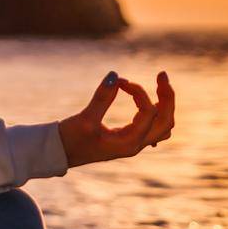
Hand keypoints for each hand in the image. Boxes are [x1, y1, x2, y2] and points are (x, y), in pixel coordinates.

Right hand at [58, 70, 175, 167]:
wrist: (59, 153)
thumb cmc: (70, 139)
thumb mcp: (85, 118)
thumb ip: (102, 97)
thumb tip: (115, 74)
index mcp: (129, 142)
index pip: (149, 112)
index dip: (139, 91)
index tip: (121, 81)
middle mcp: (135, 144)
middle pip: (166, 121)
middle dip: (168, 96)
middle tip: (161, 74)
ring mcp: (133, 143)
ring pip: (163, 126)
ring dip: (165, 105)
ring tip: (160, 86)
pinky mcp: (127, 139)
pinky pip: (153, 127)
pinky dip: (157, 112)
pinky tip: (150, 101)